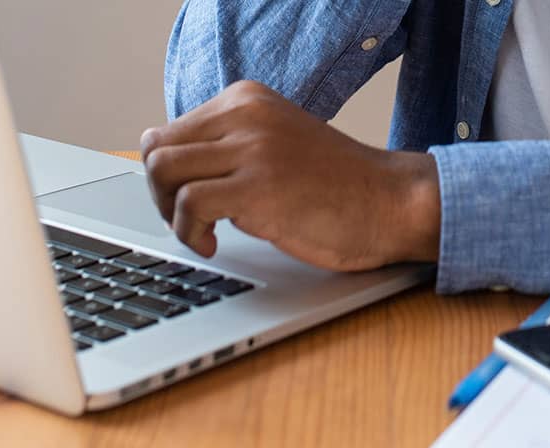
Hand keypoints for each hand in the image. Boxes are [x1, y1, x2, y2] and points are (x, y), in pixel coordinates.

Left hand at [141, 80, 440, 271]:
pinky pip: (188, 205)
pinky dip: (190, 233)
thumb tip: (168, 172)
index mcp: (247, 100)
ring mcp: (252, 148)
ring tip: (202, 233)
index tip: (189, 205)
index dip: (168, 177)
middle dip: (160, 194)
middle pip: (157, 150)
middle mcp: (246, 114)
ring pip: (164, 172)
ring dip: (170, 213)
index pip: (169, 131)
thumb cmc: (338, 187)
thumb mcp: (276, 145)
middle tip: (189, 222)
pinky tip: (214, 245)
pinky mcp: (258, 187)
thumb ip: (231, 148)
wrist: (392, 202)